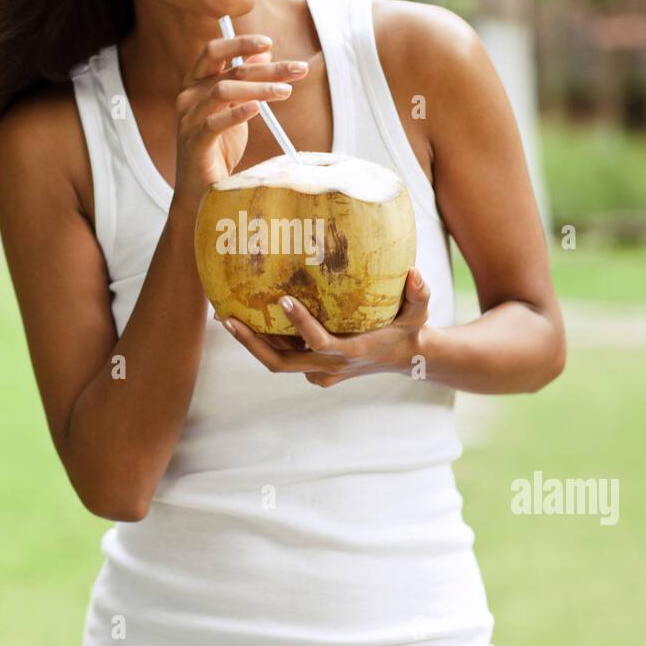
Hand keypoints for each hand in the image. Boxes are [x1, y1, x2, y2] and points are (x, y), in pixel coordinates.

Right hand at [170, 35, 308, 216]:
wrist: (203, 190)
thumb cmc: (220, 147)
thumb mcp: (236, 109)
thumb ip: (246, 79)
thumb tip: (265, 52)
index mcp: (195, 82)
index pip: (214, 51)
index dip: (240, 43)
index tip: (269, 42)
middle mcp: (188, 96)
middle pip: (229, 71)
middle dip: (267, 68)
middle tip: (299, 69)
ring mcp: (188, 119)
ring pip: (223, 92)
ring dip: (259, 89)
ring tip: (286, 91)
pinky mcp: (193, 143)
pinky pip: (215, 123)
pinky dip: (237, 113)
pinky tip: (257, 108)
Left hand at [218, 267, 431, 385]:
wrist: (405, 359)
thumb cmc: (409, 329)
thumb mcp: (419, 313)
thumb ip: (420, 294)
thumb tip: (415, 272)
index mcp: (351, 352)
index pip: (320, 343)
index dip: (300, 325)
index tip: (283, 300)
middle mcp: (329, 367)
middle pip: (280, 363)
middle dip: (251, 342)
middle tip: (226, 318)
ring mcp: (319, 372)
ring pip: (276, 362)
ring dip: (250, 342)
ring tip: (224, 316)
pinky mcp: (313, 370)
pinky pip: (284, 357)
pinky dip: (265, 341)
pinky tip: (245, 317)